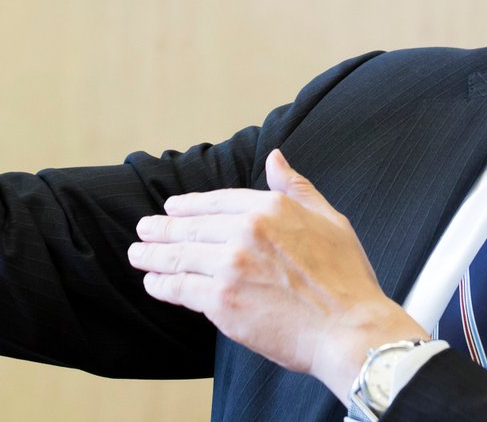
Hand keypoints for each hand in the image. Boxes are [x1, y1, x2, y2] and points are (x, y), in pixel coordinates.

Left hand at [129, 149, 427, 400]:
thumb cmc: (345, 279)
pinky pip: (181, 288)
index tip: (172, 208)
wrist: (349, 328)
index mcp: (271, 207)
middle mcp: (246, 231)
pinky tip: (153, 282)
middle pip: (191, 227)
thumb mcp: (328, 219)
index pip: (217, 202)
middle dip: (161, 228)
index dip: (189, 205)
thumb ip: (296, 188)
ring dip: (153, 254)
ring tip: (137, 254)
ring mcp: (230, 266)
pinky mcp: (221, 301)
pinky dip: (162, 284)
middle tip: (142, 229)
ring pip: (179, 256)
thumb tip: (275, 158)